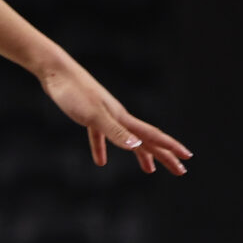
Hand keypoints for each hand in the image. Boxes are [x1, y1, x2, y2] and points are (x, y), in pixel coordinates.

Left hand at [36, 59, 191, 174]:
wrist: (55, 71)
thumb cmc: (73, 92)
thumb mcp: (93, 116)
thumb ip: (115, 132)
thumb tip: (137, 145)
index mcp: (122, 117)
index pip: (153, 135)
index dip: (171, 148)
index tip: (187, 158)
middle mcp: (118, 116)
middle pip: (147, 139)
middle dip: (164, 155)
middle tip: (180, 171)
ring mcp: (104, 114)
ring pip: (128, 139)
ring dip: (141, 153)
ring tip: (149, 169)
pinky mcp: (88, 114)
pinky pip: (100, 136)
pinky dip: (103, 148)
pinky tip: (100, 161)